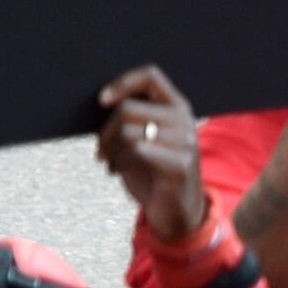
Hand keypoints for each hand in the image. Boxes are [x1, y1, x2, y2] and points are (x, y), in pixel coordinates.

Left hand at [93, 68, 208, 242]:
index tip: (102, 101)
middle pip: (128, 109)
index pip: (150, 76)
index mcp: (176, 108)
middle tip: (101, 150)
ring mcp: (185, 142)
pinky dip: (117, 162)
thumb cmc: (153, 172)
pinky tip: (115, 170)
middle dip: (105, 132)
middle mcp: (184, 120)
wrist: (176, 211)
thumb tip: (103, 103)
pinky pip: (136, 151)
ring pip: (128, 131)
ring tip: (108, 162)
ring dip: (109, 150)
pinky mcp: (180, 164)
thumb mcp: (143, 139)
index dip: (122, 83)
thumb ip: (133, 119)